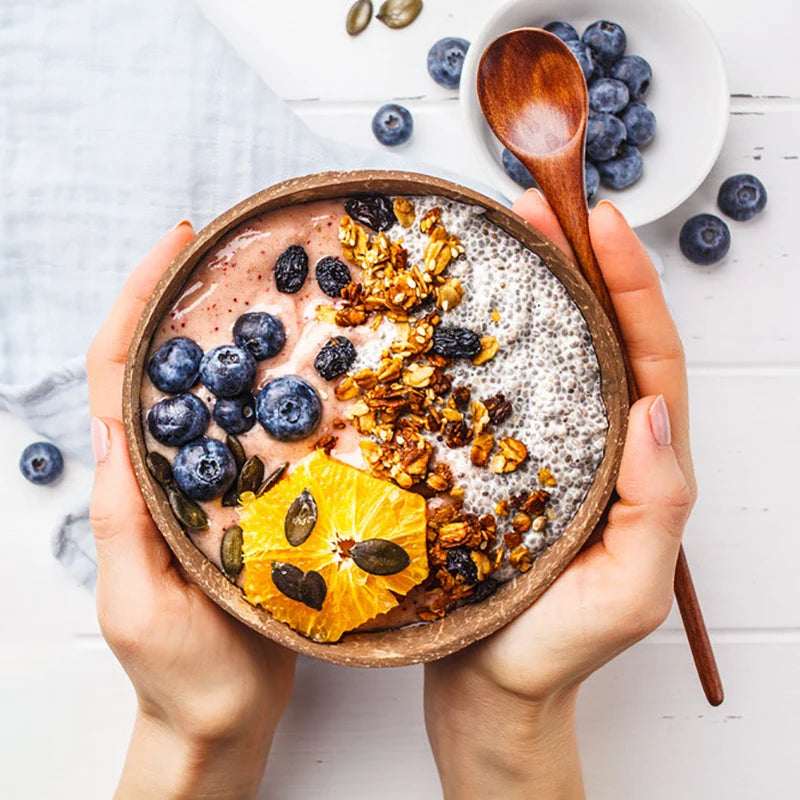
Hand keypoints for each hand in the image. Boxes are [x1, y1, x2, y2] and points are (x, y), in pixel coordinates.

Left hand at [87, 222, 296, 799]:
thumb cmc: (180, 675)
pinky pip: (268, 438)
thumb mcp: (140, 607)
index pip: (121, 376)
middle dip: (190, 298)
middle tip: (235, 248)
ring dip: (242, 337)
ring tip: (282, 290)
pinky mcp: (259, 504)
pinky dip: (284, 395)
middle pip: (172, 367)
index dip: (138, 304)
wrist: (226, 716)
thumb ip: (124, 526)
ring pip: (223, 396)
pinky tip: (318, 375)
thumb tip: (112, 432)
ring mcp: (216, 485)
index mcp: (131, 486)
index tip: (177, 247)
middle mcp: (172, 472)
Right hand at [424, 194, 696, 799]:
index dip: (629, 287)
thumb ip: (659, 506)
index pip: (649, 358)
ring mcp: (548, 450)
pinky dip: (491, 340)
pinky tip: (460, 313)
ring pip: (553, 354)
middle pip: (601, 338)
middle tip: (539, 207)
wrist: (488, 688)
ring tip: (503, 237)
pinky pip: (503, 389)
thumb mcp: (628, 592)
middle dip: (580, 264)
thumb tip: (654, 407)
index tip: (600, 223)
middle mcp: (597, 446)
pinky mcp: (498, 461)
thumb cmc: (558, 651)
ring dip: (536, 290)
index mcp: (639, 468)